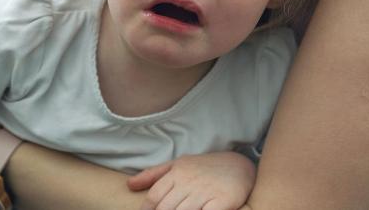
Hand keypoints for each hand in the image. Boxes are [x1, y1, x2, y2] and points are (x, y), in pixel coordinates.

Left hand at [128, 152, 256, 209]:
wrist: (239, 166)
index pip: (154, 197)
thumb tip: (129, 185)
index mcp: (177, 173)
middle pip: (165, 208)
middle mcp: (189, 182)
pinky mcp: (222, 202)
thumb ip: (153, 175)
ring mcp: (205, 192)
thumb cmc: (204, 167)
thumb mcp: (178, 164)